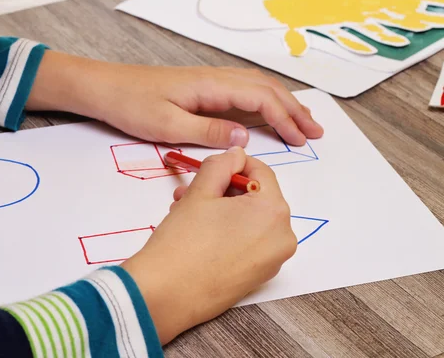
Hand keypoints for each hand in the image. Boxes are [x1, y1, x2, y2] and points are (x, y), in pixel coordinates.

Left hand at [26, 51, 322, 147]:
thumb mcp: (167, 124)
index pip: (260, 98)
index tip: (301, 140)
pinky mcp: (203, 89)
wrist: (105, 87)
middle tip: (315, 132)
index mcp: (211, 85)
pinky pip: (242, 93)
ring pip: (257, 89)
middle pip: (266, 89)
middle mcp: (215, 79)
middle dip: (294, 110)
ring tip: (303, 123)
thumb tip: (245, 139)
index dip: (285, 119)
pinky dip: (263, 104)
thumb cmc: (131, 104)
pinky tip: (269, 116)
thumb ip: (208, 131)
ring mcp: (210, 82)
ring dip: (283, 105)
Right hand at [121, 147, 297, 343]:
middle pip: (255, 198)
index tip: (214, 165)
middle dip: (222, 190)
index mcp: (273, 211)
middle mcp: (282, 237)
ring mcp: (272, 260)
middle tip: (191, 190)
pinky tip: (198, 233)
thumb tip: (235, 155)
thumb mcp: (200, 192)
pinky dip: (228, 232)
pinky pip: (248, 243)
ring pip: (249, 221)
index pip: (261, 173)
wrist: (167, 294)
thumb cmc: (183, 242)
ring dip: (220, 211)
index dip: (234, 163)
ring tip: (186, 212)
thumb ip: (221, 165)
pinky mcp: (258, 277)